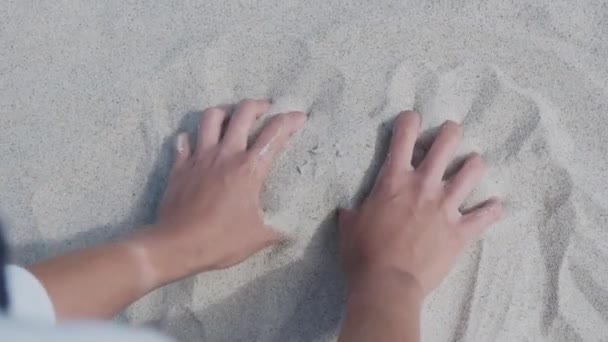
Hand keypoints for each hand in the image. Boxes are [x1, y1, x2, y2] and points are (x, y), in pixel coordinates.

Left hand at [141, 99, 305, 280]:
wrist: (176, 245)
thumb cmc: (221, 241)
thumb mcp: (258, 238)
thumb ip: (276, 230)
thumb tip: (288, 231)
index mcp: (249, 169)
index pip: (274, 133)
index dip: (290, 120)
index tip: (299, 117)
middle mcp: (225, 155)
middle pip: (243, 113)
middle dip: (258, 105)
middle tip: (266, 109)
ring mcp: (200, 158)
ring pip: (211, 118)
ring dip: (224, 113)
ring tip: (231, 119)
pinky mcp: (180, 166)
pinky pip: (183, 141)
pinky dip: (191, 138)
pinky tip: (196, 143)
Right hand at [338, 111, 501, 295]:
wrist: (388, 283)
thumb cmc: (363, 254)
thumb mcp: (349, 227)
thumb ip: (351, 213)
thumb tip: (347, 212)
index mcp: (394, 181)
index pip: (403, 137)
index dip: (409, 121)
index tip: (412, 119)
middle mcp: (424, 186)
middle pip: (446, 145)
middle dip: (450, 133)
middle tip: (450, 132)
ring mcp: (446, 207)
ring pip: (471, 172)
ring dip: (474, 165)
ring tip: (473, 163)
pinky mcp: (461, 231)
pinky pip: (485, 216)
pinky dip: (491, 210)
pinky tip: (495, 206)